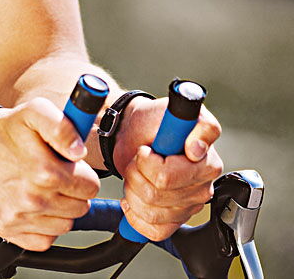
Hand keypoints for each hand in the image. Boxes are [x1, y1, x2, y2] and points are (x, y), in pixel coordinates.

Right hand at [0, 98, 99, 251]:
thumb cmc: (8, 130)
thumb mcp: (35, 112)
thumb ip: (63, 127)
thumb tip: (78, 152)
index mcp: (44, 171)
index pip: (90, 187)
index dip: (82, 175)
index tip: (67, 167)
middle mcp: (31, 198)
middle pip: (80, 207)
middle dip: (71, 192)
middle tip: (52, 176)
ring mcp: (18, 216)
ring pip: (65, 225)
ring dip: (58, 210)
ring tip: (41, 189)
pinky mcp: (6, 228)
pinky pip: (44, 240)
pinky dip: (43, 227)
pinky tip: (32, 206)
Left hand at [114, 97, 223, 240]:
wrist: (138, 133)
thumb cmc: (156, 122)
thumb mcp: (175, 110)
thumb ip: (199, 124)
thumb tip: (197, 148)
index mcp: (207, 164)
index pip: (165, 177)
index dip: (145, 162)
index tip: (145, 149)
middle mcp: (202, 188)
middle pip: (154, 195)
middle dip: (135, 174)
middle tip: (137, 159)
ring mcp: (189, 207)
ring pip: (150, 212)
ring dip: (132, 191)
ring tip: (136, 174)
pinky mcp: (175, 219)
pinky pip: (153, 230)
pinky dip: (135, 216)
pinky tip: (133, 197)